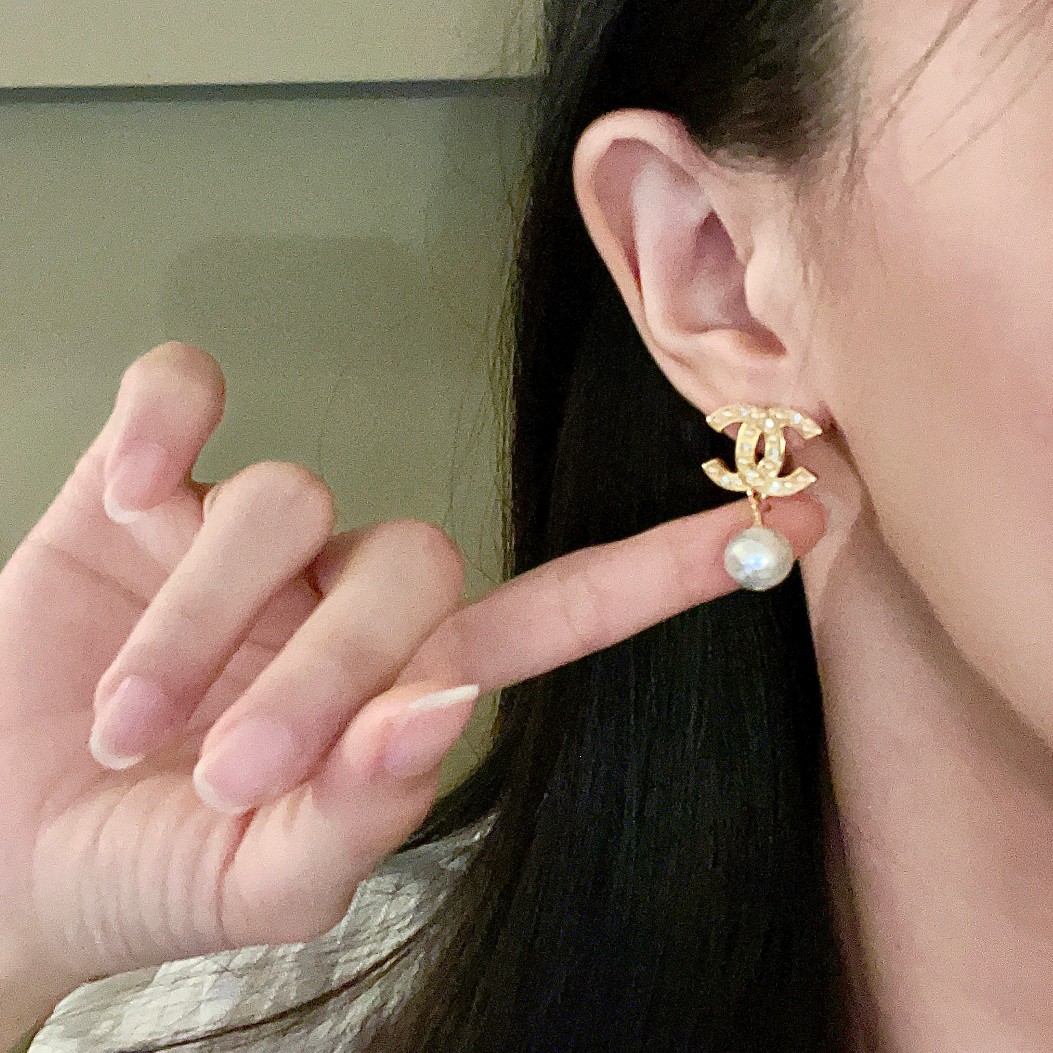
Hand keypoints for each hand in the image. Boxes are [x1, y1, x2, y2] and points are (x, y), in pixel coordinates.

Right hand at [0, 341, 825, 1001]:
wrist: (0, 843)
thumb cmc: (143, 871)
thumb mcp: (260, 884)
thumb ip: (360, 817)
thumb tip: (432, 713)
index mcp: (395, 681)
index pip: (555, 610)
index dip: (660, 570)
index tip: (771, 520)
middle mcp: (337, 590)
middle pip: (406, 560)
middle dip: (323, 667)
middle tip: (230, 767)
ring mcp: (243, 533)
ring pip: (284, 500)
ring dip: (204, 617)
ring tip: (135, 716)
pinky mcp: (143, 485)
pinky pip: (180, 399)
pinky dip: (159, 432)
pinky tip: (135, 491)